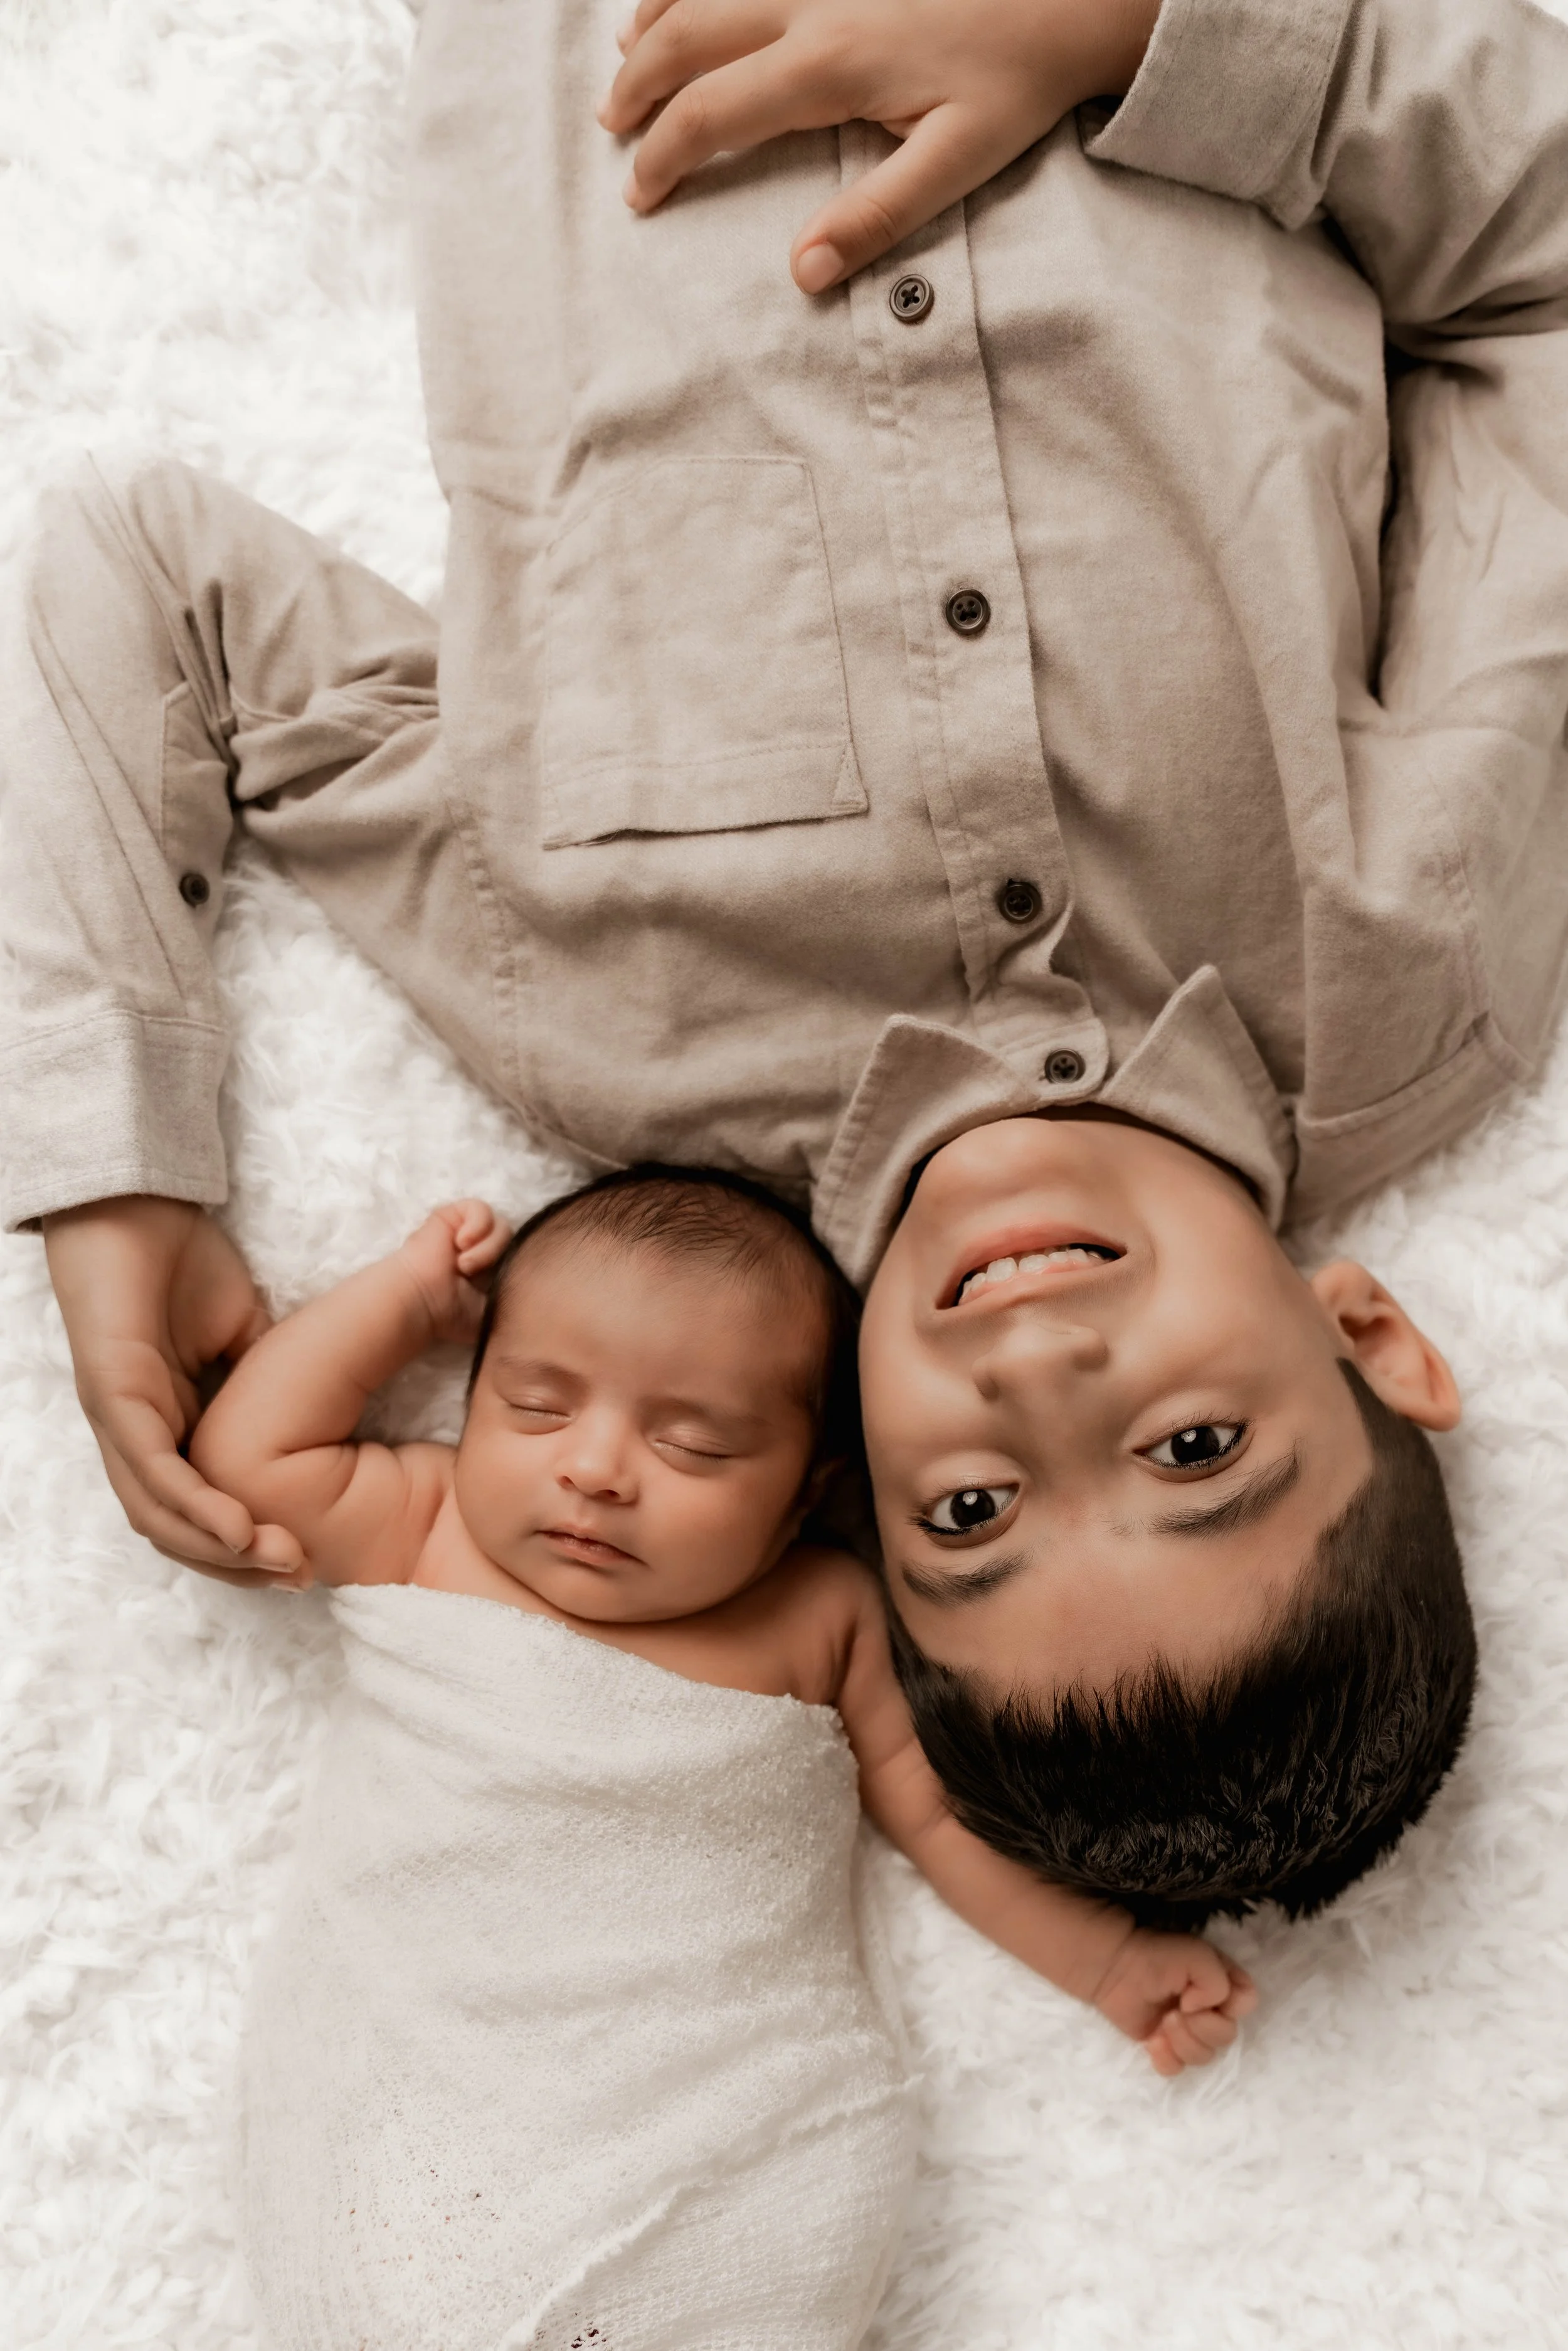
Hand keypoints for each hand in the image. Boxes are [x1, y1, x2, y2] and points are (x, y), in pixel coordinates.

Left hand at [41, 1195, 298, 1584]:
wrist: (132, 1201)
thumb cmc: (179, 1258)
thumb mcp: (244, 1330)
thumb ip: (269, 1378)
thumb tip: (314, 1411)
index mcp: (163, 1423)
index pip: (197, 1508)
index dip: (246, 1544)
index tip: (304, 1559)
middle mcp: (132, 1433)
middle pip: (175, 1528)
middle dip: (238, 1565)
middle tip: (299, 1577)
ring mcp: (117, 1417)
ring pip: (160, 1513)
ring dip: (219, 1551)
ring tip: (276, 1562)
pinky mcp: (111, 1394)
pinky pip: (152, 1469)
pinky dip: (194, 1507)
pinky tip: (237, 1530)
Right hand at [396, 1200, 512, 1348]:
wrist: (422, 1302)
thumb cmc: (450, 1313)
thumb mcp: (491, 1313)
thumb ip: (512, 1301)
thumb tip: (536, 1298)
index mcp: (489, 1269)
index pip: (518, 1254)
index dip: (516, 1263)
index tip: (498, 1284)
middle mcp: (478, 1247)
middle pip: (512, 1238)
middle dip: (498, 1257)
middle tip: (474, 1275)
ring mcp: (465, 1230)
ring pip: (501, 1225)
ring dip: (487, 1247)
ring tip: (465, 1265)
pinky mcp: (451, 1214)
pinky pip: (480, 1208)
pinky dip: (477, 1225)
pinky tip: (462, 1243)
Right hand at [600, 0, 1160, 290]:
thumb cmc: (1018, 79)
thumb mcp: (959, 163)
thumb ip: (877, 218)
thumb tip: (804, 274)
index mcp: (830, 66)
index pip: (713, 115)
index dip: (664, 158)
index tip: (640, 194)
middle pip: (689, 37)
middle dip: (640, 85)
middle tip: (613, 126)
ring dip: (656, 17)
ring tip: (626, 55)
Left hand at [1091, 1927, 1257, 2076]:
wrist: (1115, 1967)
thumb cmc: (1157, 1956)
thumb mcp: (1197, 1956)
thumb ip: (1217, 1984)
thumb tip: (1203, 2011)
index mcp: (1223, 1984)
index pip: (1247, 2004)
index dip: (1229, 2006)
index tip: (1200, 1995)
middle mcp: (1211, 2009)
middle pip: (1227, 2037)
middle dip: (1202, 2027)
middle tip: (1176, 2010)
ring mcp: (1189, 2030)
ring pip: (1205, 2057)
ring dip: (1183, 2042)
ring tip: (1163, 2022)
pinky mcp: (1166, 2046)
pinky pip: (1178, 2069)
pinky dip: (1166, 2059)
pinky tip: (1153, 2041)